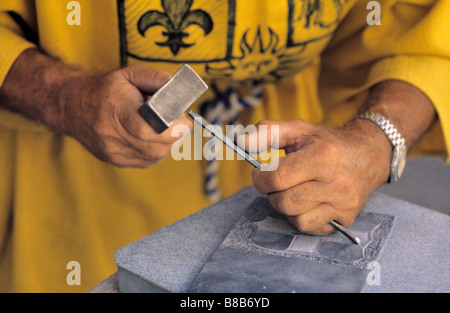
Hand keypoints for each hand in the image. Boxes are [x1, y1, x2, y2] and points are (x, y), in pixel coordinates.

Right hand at [60, 64, 192, 167]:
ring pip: (157, 154)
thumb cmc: (107, 89)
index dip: (174, 126)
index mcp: (118, 109)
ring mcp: (115, 152)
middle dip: (175, 133)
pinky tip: (149, 135)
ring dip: (167, 141)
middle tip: (175, 119)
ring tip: (158, 125)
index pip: (153, 129)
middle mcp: (114, 135)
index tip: (183, 118)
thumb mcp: (131, 75)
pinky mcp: (118, 161)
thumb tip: (181, 90)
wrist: (74, 106)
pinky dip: (156, 148)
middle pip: (160, 145)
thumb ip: (158, 79)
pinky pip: (149, 160)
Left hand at [240, 119, 391, 234]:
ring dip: (286, 207)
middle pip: (283, 202)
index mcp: (321, 156)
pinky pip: (310, 228)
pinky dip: (301, 217)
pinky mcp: (346, 217)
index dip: (260, 178)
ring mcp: (342, 203)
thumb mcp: (298, 129)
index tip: (260, 174)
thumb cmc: (326, 143)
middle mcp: (335, 182)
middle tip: (279, 183)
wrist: (367, 156)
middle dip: (272, 193)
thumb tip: (240, 142)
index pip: (277, 178)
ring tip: (294, 191)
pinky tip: (307, 202)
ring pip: (295, 218)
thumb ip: (267, 132)